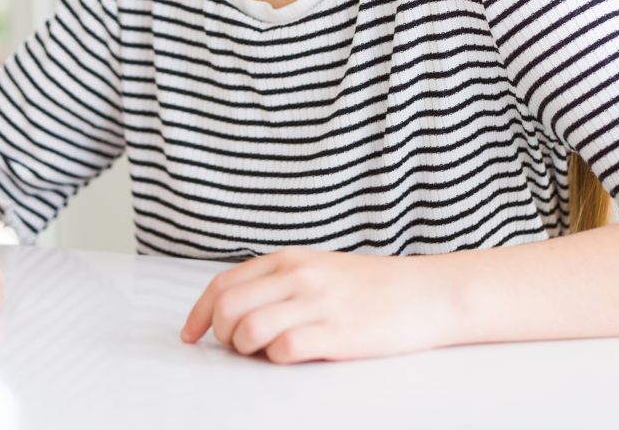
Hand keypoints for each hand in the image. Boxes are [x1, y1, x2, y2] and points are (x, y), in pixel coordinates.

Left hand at [178, 246, 453, 363]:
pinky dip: (277, 358)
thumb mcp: (319, 268)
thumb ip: (279, 281)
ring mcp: (317, 304)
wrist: (426, 292)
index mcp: (289, 260)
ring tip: (266, 352)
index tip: (191, 335)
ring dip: (246, 349)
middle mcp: (298, 277)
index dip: (199, 313)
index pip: (224, 283)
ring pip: (248, 329)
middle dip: (221, 334)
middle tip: (237, 347)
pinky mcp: (337, 333)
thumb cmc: (372, 286)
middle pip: (228, 307)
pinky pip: (284, 349)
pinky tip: (293, 355)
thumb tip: (235, 308)